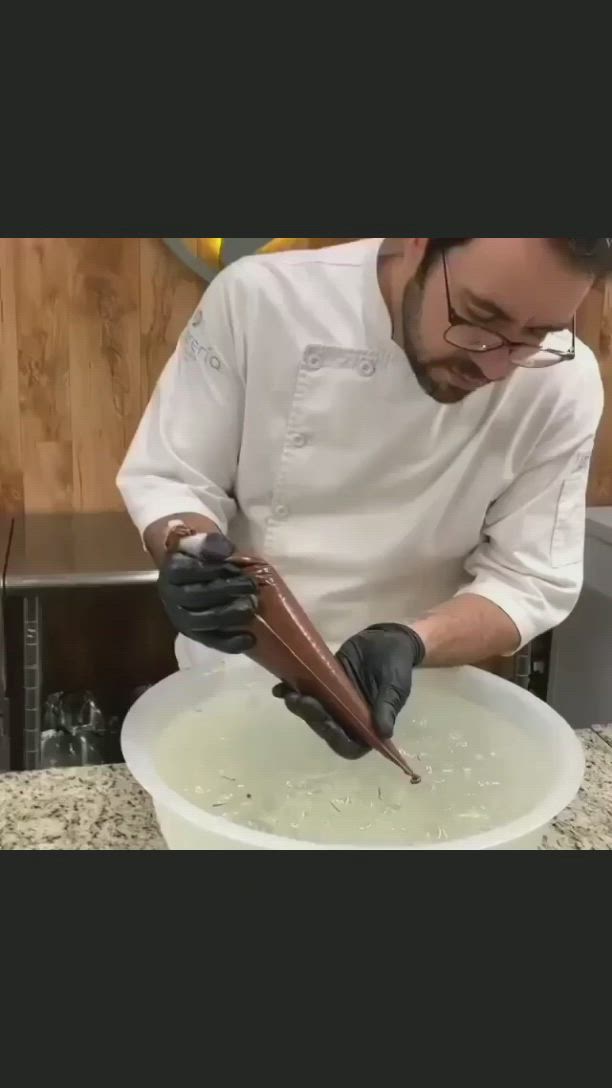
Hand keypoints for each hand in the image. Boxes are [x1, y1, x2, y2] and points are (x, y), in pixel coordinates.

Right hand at [158, 532, 257, 653]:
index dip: (213, 570)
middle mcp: (170, 596)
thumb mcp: (206, 544)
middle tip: (252, 586)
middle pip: (195, 597)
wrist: (199, 576)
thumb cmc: (206, 558)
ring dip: (228, 615)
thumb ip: (211, 543)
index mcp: (171, 570)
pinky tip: (249, 639)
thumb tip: (224, 551)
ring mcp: (181, 618)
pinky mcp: (194, 635)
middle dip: (226, 591)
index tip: (235, 567)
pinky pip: (210, 642)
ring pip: (201, 622)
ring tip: (251, 607)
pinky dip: (230, 643)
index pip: (187, 571)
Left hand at [272, 624, 425, 758]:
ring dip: (299, 706)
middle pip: (326, 728)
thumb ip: (387, 708)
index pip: (349, 745)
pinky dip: (292, 690)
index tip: (326, 723)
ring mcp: (334, 703)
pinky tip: (280, 686)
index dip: (335, 738)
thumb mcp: (395, 687)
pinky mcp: (324, 686)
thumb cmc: (396, 666)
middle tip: (299, 700)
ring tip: (288, 694)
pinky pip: (307, 692)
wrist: (387, 639)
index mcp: (367, 726)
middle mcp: (348, 719)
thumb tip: (384, 733)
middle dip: (311, 717)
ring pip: (313, 712)